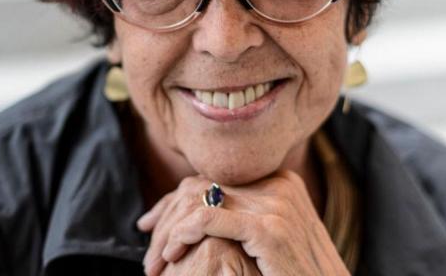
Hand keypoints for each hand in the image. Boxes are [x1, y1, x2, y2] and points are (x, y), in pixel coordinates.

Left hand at [137, 171, 349, 275]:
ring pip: (198, 201)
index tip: (155, 222)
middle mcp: (279, 184)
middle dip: (168, 211)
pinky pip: (207, 220)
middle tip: (146, 233)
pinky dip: (181, 234)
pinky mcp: (269, 228)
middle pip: (202, 186)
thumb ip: (249, 217)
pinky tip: (171, 254)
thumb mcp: (275, 238)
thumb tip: (210, 212)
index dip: (178, 198)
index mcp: (281, 181)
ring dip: (169, 229)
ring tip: (156, 259)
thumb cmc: (299, 275)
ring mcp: (276, 204)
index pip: (214, 179)